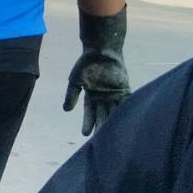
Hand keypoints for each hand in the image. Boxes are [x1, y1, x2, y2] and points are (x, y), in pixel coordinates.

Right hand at [64, 7, 129, 135]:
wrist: (100, 51)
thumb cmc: (85, 65)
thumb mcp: (74, 81)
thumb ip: (71, 95)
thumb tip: (66, 111)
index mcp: (91, 95)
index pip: (89, 113)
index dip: (88, 123)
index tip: (85, 135)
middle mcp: (104, 97)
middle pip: (102, 115)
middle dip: (101, 126)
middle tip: (100, 141)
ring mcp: (114, 93)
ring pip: (114, 111)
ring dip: (113, 122)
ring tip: (113, 134)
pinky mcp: (124, 89)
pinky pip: (127, 102)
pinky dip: (127, 111)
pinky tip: (126, 121)